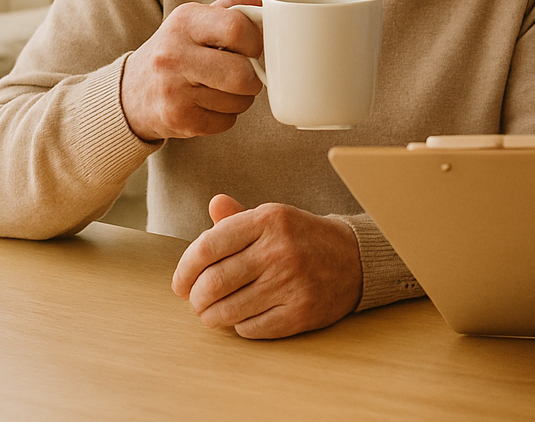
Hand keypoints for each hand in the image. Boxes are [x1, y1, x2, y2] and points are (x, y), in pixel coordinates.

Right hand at [121, 0, 264, 141]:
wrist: (131, 92)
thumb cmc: (175, 52)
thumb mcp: (194, 20)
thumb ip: (230, 6)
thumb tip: (262, 0)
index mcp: (184, 21)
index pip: (237, 28)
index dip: (256, 41)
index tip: (253, 48)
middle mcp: (173, 54)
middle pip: (242, 73)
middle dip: (253, 77)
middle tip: (245, 74)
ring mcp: (173, 90)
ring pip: (239, 100)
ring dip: (241, 98)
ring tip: (222, 89)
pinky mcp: (178, 119)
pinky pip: (227, 121)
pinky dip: (226, 116)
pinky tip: (209, 105)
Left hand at [171, 194, 362, 338]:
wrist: (354, 259)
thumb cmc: (303, 238)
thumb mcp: (274, 219)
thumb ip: (238, 217)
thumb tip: (214, 204)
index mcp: (268, 221)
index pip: (206, 248)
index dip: (184, 270)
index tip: (180, 283)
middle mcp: (279, 250)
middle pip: (212, 283)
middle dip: (195, 298)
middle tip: (195, 301)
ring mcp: (290, 284)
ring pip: (227, 311)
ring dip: (211, 316)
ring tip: (211, 312)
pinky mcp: (299, 314)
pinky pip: (250, 329)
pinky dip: (239, 326)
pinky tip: (243, 316)